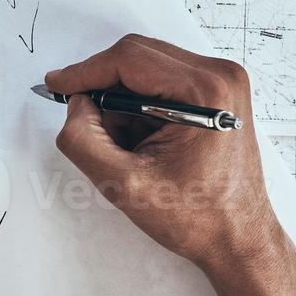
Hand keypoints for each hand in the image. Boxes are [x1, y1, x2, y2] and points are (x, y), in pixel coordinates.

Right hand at [45, 34, 282, 274]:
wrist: (239, 238)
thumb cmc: (198, 217)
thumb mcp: (123, 184)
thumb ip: (83, 139)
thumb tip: (76, 104)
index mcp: (205, 91)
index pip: (129, 59)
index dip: (85, 71)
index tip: (56, 85)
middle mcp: (220, 75)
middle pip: (137, 57)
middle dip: (104, 89)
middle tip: (85, 123)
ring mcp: (223, 82)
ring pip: (147, 69)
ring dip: (123, 101)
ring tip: (126, 146)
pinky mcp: (218, 93)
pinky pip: (163, 82)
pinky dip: (141, 106)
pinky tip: (144, 143)